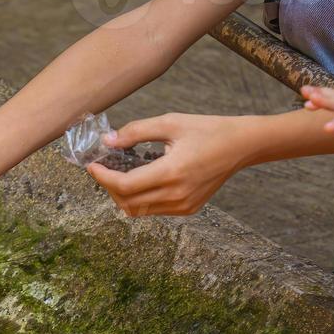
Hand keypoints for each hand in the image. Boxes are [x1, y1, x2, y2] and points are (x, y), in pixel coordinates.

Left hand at [86, 114, 252, 216]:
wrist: (241, 145)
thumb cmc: (207, 129)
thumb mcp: (170, 122)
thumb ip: (136, 132)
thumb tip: (108, 141)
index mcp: (171, 173)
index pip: (125, 185)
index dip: (103, 178)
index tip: (92, 167)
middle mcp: (176, 195)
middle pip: (127, 202)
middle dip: (110, 187)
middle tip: (104, 169)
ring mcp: (183, 206)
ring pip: (139, 211)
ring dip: (124, 195)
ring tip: (120, 174)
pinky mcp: (188, 209)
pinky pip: (154, 210)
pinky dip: (141, 199)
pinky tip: (142, 180)